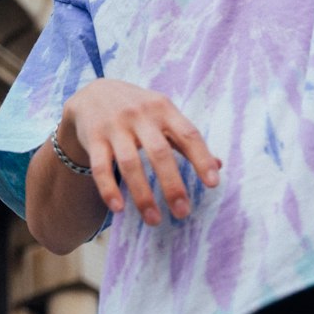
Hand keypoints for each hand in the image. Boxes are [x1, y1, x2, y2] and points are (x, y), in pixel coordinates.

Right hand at [64, 79, 222, 226]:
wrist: (93, 93)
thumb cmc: (138, 109)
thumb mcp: (164, 114)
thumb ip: (187, 139)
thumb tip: (220, 165)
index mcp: (163, 108)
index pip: (188, 134)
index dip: (201, 158)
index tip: (213, 184)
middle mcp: (140, 115)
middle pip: (159, 152)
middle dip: (172, 184)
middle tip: (183, 213)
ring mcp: (115, 126)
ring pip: (130, 164)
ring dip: (142, 195)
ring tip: (154, 220)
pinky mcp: (93, 138)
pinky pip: (100, 168)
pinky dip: (109, 189)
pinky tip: (118, 209)